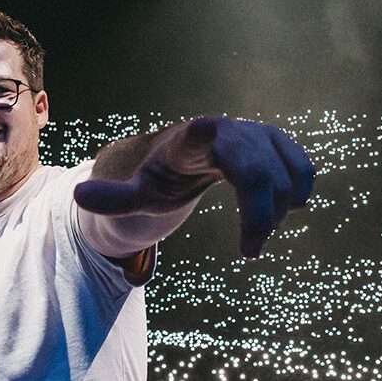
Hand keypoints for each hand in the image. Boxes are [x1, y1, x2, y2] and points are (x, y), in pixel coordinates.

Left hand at [74, 116, 314, 256]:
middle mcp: (234, 129)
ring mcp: (259, 134)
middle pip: (267, 171)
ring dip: (282, 208)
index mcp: (199, 137)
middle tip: (249, 251)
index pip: (230, 146)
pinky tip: (284, 211)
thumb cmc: (154, 178)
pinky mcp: (275, 145)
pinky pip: (302, 167)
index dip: (248, 187)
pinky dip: (299, 192)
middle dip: (264, 215)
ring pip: (292, 170)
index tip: (246, 240)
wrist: (175, 159)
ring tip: (258, 231)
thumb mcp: (134, 192)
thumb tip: (79, 196)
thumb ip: (112, 197)